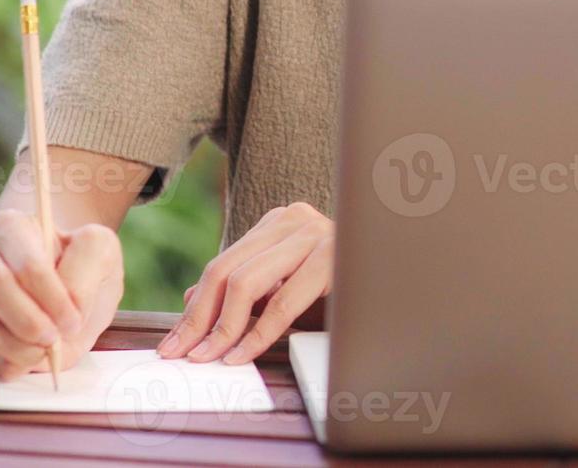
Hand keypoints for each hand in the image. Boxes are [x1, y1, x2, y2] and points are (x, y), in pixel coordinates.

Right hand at [0, 208, 124, 380]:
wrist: (66, 280)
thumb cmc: (81, 263)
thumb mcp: (100, 254)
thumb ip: (86, 273)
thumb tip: (67, 308)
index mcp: (11, 226)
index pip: (26, 264)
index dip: (51, 298)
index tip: (73, 320)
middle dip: (28, 322)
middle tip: (53, 340)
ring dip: (18, 348)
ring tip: (45, 352)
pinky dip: (6, 362)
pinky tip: (28, 358)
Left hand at [157, 201, 333, 364]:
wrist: (402, 274)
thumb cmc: (345, 288)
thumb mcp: (289, 287)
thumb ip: (248, 289)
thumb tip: (195, 302)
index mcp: (282, 223)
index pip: (222, 264)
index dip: (195, 308)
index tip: (174, 343)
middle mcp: (295, 220)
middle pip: (227, 270)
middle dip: (200, 320)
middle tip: (182, 355)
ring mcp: (316, 234)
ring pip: (248, 281)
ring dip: (224, 328)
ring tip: (210, 358)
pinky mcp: (334, 257)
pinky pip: (283, 301)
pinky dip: (259, 333)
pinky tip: (244, 353)